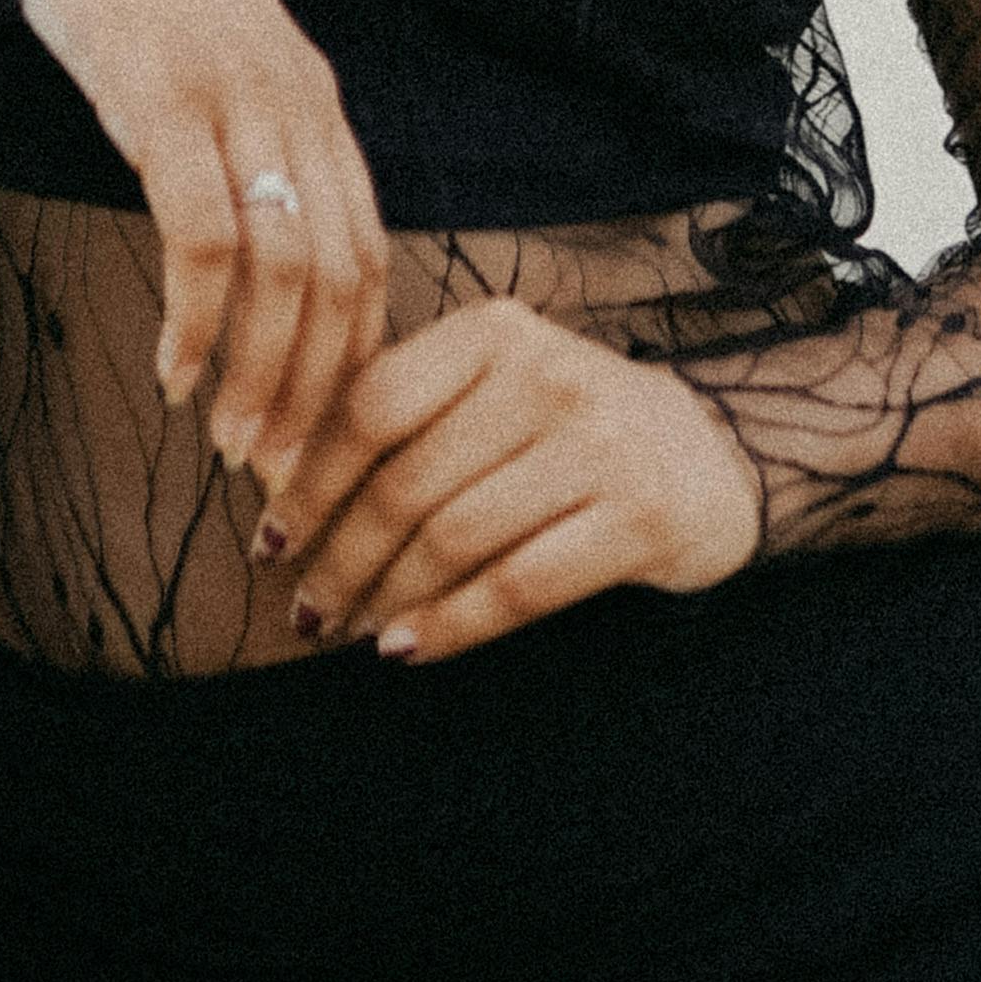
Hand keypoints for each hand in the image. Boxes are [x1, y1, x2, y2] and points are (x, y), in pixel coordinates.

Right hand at [11, 0, 389, 506]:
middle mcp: (297, 105)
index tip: (325, 438)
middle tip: (286, 474)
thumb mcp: (215, 66)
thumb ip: (245, 145)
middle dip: (320, 392)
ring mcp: (236, 101)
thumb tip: (249, 252)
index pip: (371, 258)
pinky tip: (174, 371)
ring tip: (234, 444)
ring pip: (286, 271)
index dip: (355, 361)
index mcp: (316, 104)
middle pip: (344, 280)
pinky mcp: (167, 99)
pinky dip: (197, 318)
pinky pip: (202, 233)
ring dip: (264, 375)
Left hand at [269, 297, 761, 664]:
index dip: (310, 479)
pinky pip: (517, 585)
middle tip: (306, 609)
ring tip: (349, 632)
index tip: (269, 538)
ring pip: (454, 538)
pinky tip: (409, 650)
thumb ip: (407, 416)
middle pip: (406, 483)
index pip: (373, 404)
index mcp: (494, 332)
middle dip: (340, 557)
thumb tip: (278, 484)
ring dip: (386, 598)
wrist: (711, 455)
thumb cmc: (567, 427)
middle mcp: (545, 375)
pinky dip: (451, 625)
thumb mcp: (493, 388)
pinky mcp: (637, 518)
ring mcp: (598, 445)